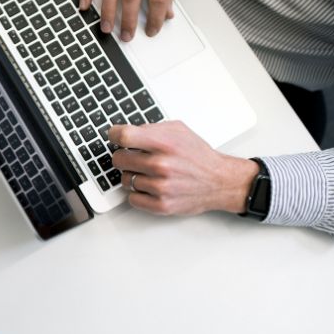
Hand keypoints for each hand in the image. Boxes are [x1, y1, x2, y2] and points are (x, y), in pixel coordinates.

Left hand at [109, 121, 258, 215]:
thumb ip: (151, 129)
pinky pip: (132, 199)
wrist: (219, 181)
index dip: (114, 135)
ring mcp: (160, 187)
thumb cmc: (198, 156)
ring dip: (133, 176)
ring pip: (125, 180)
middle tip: (134, 157)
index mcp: (165, 143)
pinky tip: (150, 186)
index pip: (123, 136)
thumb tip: (125, 132)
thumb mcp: (178, 131)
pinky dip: (138, 193)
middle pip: (118, 159)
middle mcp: (161, 165)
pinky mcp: (161, 205)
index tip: (114, 136)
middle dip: (124, 157)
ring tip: (149, 173)